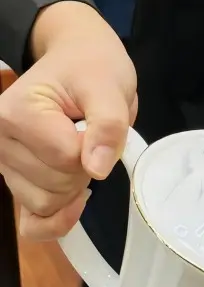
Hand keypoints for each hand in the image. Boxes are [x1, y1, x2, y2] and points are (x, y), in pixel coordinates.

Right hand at [0, 2, 136, 239]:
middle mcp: (0, 141)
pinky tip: (74, 204)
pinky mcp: (16, 183)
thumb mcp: (109, 88)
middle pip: (55, 185)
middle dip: (84, 170)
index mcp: (17, 113)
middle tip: (89, 139)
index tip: (95, 126)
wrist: (79, 63)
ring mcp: (5, 165)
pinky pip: (33, 223)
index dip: (93, 150)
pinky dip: (55, 222)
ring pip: (47, 205)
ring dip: (74, 190)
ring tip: (78, 155)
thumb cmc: (92, 71)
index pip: (65, 158)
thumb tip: (96, 169)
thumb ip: (107, 126)